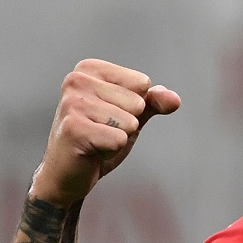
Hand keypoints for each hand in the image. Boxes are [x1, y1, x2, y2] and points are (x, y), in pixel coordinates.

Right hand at [31, 59, 180, 206]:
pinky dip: (111, 150)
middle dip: (127, 124)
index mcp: (90, 69)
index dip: (135, 107)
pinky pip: (119, 139)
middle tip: (102, 131)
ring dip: (118, 137)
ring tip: (97, 140)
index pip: (142, 83)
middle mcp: (77, 80)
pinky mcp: (73, 129)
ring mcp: (72, 104)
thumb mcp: (132, 115)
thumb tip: (174, 99)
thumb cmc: (99, 138)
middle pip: (138, 103)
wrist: (68, 172)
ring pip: (129, 122)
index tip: (110, 115)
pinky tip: (92, 150)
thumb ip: (154, 102)